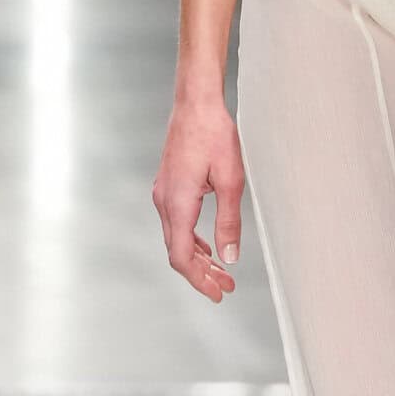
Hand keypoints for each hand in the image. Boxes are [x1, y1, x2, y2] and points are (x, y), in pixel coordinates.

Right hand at [152, 101, 243, 302]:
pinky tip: (208, 246)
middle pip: (177, 251)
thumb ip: (229, 221)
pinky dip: (192, 240)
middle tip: (225, 287)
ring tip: (221, 271)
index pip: (181, 256)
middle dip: (201, 273)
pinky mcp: (169, 185)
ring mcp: (164, 193)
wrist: (196, 102)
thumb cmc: (214, 134)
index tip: (218, 292)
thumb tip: (230, 257)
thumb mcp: (230, 180)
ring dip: (198, 257)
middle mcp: (164, 201)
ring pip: (176, 238)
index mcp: (178, 203)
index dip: (199, 279)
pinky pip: (177, 223)